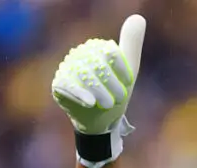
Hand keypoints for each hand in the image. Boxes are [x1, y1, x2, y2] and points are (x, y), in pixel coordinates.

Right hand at [51, 15, 145, 167]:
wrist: (102, 120)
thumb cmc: (115, 93)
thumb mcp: (128, 72)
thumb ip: (131, 46)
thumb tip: (138, 18)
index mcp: (97, 49)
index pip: (110, 53)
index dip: (122, 70)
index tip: (129, 82)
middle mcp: (80, 55)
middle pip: (98, 64)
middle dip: (112, 84)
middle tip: (119, 99)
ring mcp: (68, 69)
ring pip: (84, 75)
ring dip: (99, 91)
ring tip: (108, 103)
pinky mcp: (59, 84)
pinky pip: (68, 85)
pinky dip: (81, 94)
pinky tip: (90, 103)